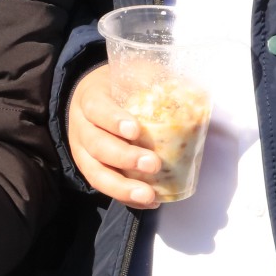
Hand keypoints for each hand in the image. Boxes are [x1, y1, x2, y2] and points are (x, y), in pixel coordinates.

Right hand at [67, 63, 163, 208]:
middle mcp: (82, 127)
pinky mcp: (92, 170)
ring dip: (122, 187)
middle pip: (97, 146)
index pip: (97, 109)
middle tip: (153, 164)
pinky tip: (150, 202)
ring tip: (148, 195)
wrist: (92, 98)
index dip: (114, 120)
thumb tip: (194, 91)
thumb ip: (155, 80)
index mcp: (90, 98)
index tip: (135, 130)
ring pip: (96, 174)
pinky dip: (126, 198)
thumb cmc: (119, 87)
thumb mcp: (133, 73)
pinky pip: (105, 188)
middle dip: (125, 157)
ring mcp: (83, 153)